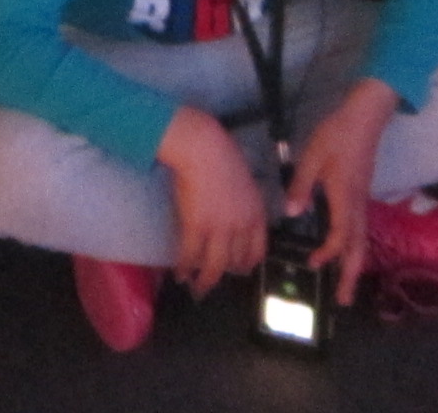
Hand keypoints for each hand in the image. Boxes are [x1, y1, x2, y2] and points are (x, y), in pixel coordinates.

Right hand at [156, 108, 267, 297]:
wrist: (205, 149)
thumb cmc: (223, 156)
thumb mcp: (244, 182)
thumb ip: (244, 202)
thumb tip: (235, 213)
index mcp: (256, 214)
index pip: (257, 250)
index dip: (247, 263)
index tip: (240, 269)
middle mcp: (241, 227)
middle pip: (235, 262)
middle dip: (225, 275)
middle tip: (214, 281)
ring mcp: (219, 229)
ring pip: (214, 266)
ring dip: (204, 280)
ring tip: (196, 287)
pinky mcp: (196, 227)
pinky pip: (190, 255)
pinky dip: (184, 267)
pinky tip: (180, 273)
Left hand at [283, 80, 397, 305]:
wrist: (365, 116)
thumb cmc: (337, 135)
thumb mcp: (313, 157)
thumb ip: (300, 186)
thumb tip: (291, 214)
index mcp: (344, 197)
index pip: (341, 236)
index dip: (329, 253)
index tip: (314, 263)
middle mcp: (357, 204)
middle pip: (358, 248)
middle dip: (352, 276)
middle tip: (344, 301)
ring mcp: (362, 200)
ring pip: (362, 240)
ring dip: (354, 265)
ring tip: (347, 285)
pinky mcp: (362, 194)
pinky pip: (360, 229)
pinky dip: (355, 248)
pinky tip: (346, 252)